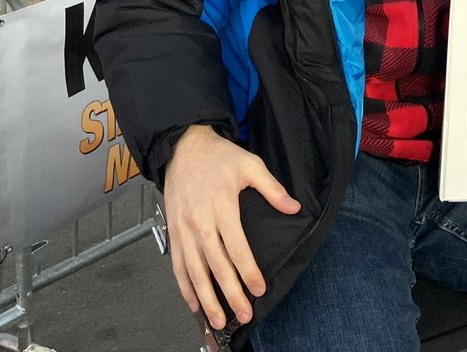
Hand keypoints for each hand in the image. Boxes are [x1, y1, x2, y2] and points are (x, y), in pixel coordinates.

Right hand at [163, 125, 300, 330]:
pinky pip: (178, 266)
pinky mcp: (173, 232)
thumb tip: (293, 207)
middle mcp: (200, 221)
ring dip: (206, 299)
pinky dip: (185, 288)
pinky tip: (194, 303)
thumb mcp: (250, 165)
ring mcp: (184, 229)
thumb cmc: (219, 156)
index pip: (237, 247)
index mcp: (221, 205)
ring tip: (218, 321)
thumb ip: (272, 188)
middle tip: (243, 315)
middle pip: (216, 265)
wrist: (184, 146)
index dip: (248, 271)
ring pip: (194, 271)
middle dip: (230, 294)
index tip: (259, 289)